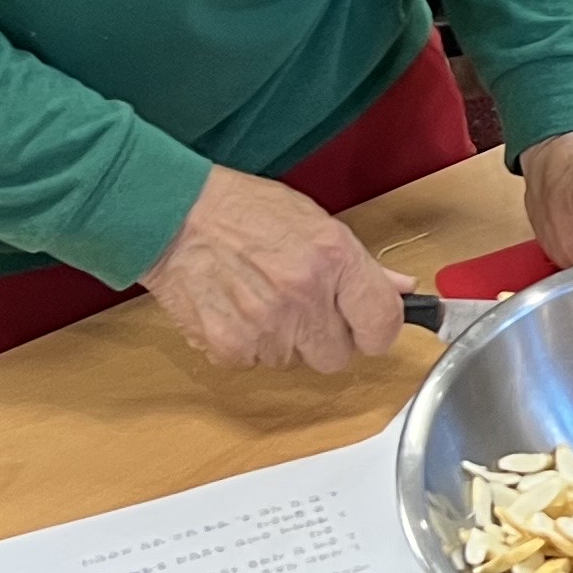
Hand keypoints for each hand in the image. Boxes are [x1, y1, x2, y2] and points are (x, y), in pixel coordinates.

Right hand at [139, 164, 404, 373]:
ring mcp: (267, 326)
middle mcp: (304, 296)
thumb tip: (398, 289)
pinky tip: (237, 308)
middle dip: (327, 338)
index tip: (369, 326)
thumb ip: (360, 264)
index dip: (378, 329)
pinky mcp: (230, 347)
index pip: (383, 324)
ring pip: (295, 361)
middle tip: (305, 307)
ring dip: (286, 340)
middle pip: (338, 357)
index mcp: (334, 259)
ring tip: (263, 297)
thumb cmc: (242, 210)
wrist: (174, 217)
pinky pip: (255, 362)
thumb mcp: (314, 221)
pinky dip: (249, 343)